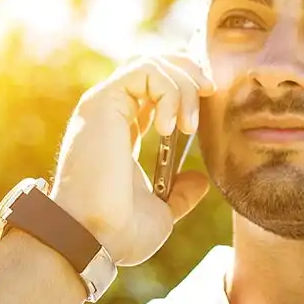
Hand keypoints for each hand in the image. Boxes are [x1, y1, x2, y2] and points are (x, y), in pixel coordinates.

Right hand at [48, 52, 215, 266]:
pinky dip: (168, 91)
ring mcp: (104, 106)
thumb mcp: (161, 213)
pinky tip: (169, 128)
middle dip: (189, 73)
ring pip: (152, 63)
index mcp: (121, 132)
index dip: (184, 87)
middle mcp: (110, 113)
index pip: (152, 89)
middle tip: (210, 96)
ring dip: (183, 86)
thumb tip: (200, 180)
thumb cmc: (116, 233)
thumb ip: (179, 194)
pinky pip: (145, 71)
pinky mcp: (102, 102)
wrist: (93, 239)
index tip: (206, 108)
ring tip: (189, 125)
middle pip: (153, 65)